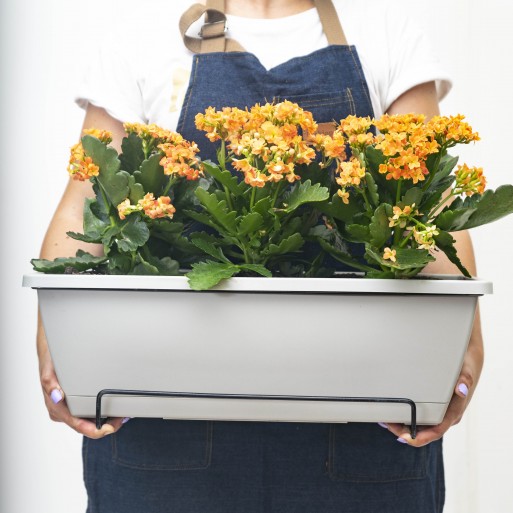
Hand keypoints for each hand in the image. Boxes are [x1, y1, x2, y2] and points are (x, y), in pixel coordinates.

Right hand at [38, 320, 125, 437]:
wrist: (51, 355)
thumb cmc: (51, 364)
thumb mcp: (50, 371)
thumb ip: (50, 384)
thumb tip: (56, 396)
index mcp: (56, 408)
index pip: (77, 425)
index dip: (93, 430)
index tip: (107, 429)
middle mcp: (62, 412)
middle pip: (85, 426)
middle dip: (104, 426)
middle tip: (121, 420)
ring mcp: (69, 410)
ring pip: (88, 422)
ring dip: (105, 421)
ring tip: (121, 416)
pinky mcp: (75, 405)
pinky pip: (89, 414)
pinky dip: (102, 414)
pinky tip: (114, 411)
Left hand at [383, 337, 482, 446]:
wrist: (467, 363)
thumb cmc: (464, 369)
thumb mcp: (464, 371)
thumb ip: (464, 380)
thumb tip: (461, 389)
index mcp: (453, 413)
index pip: (436, 431)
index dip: (420, 437)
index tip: (405, 438)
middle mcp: (446, 417)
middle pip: (424, 432)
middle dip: (405, 432)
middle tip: (386, 424)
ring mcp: (440, 413)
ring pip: (420, 427)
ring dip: (403, 427)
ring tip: (385, 421)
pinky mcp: (434, 408)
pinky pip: (419, 418)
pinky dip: (405, 419)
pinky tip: (393, 415)